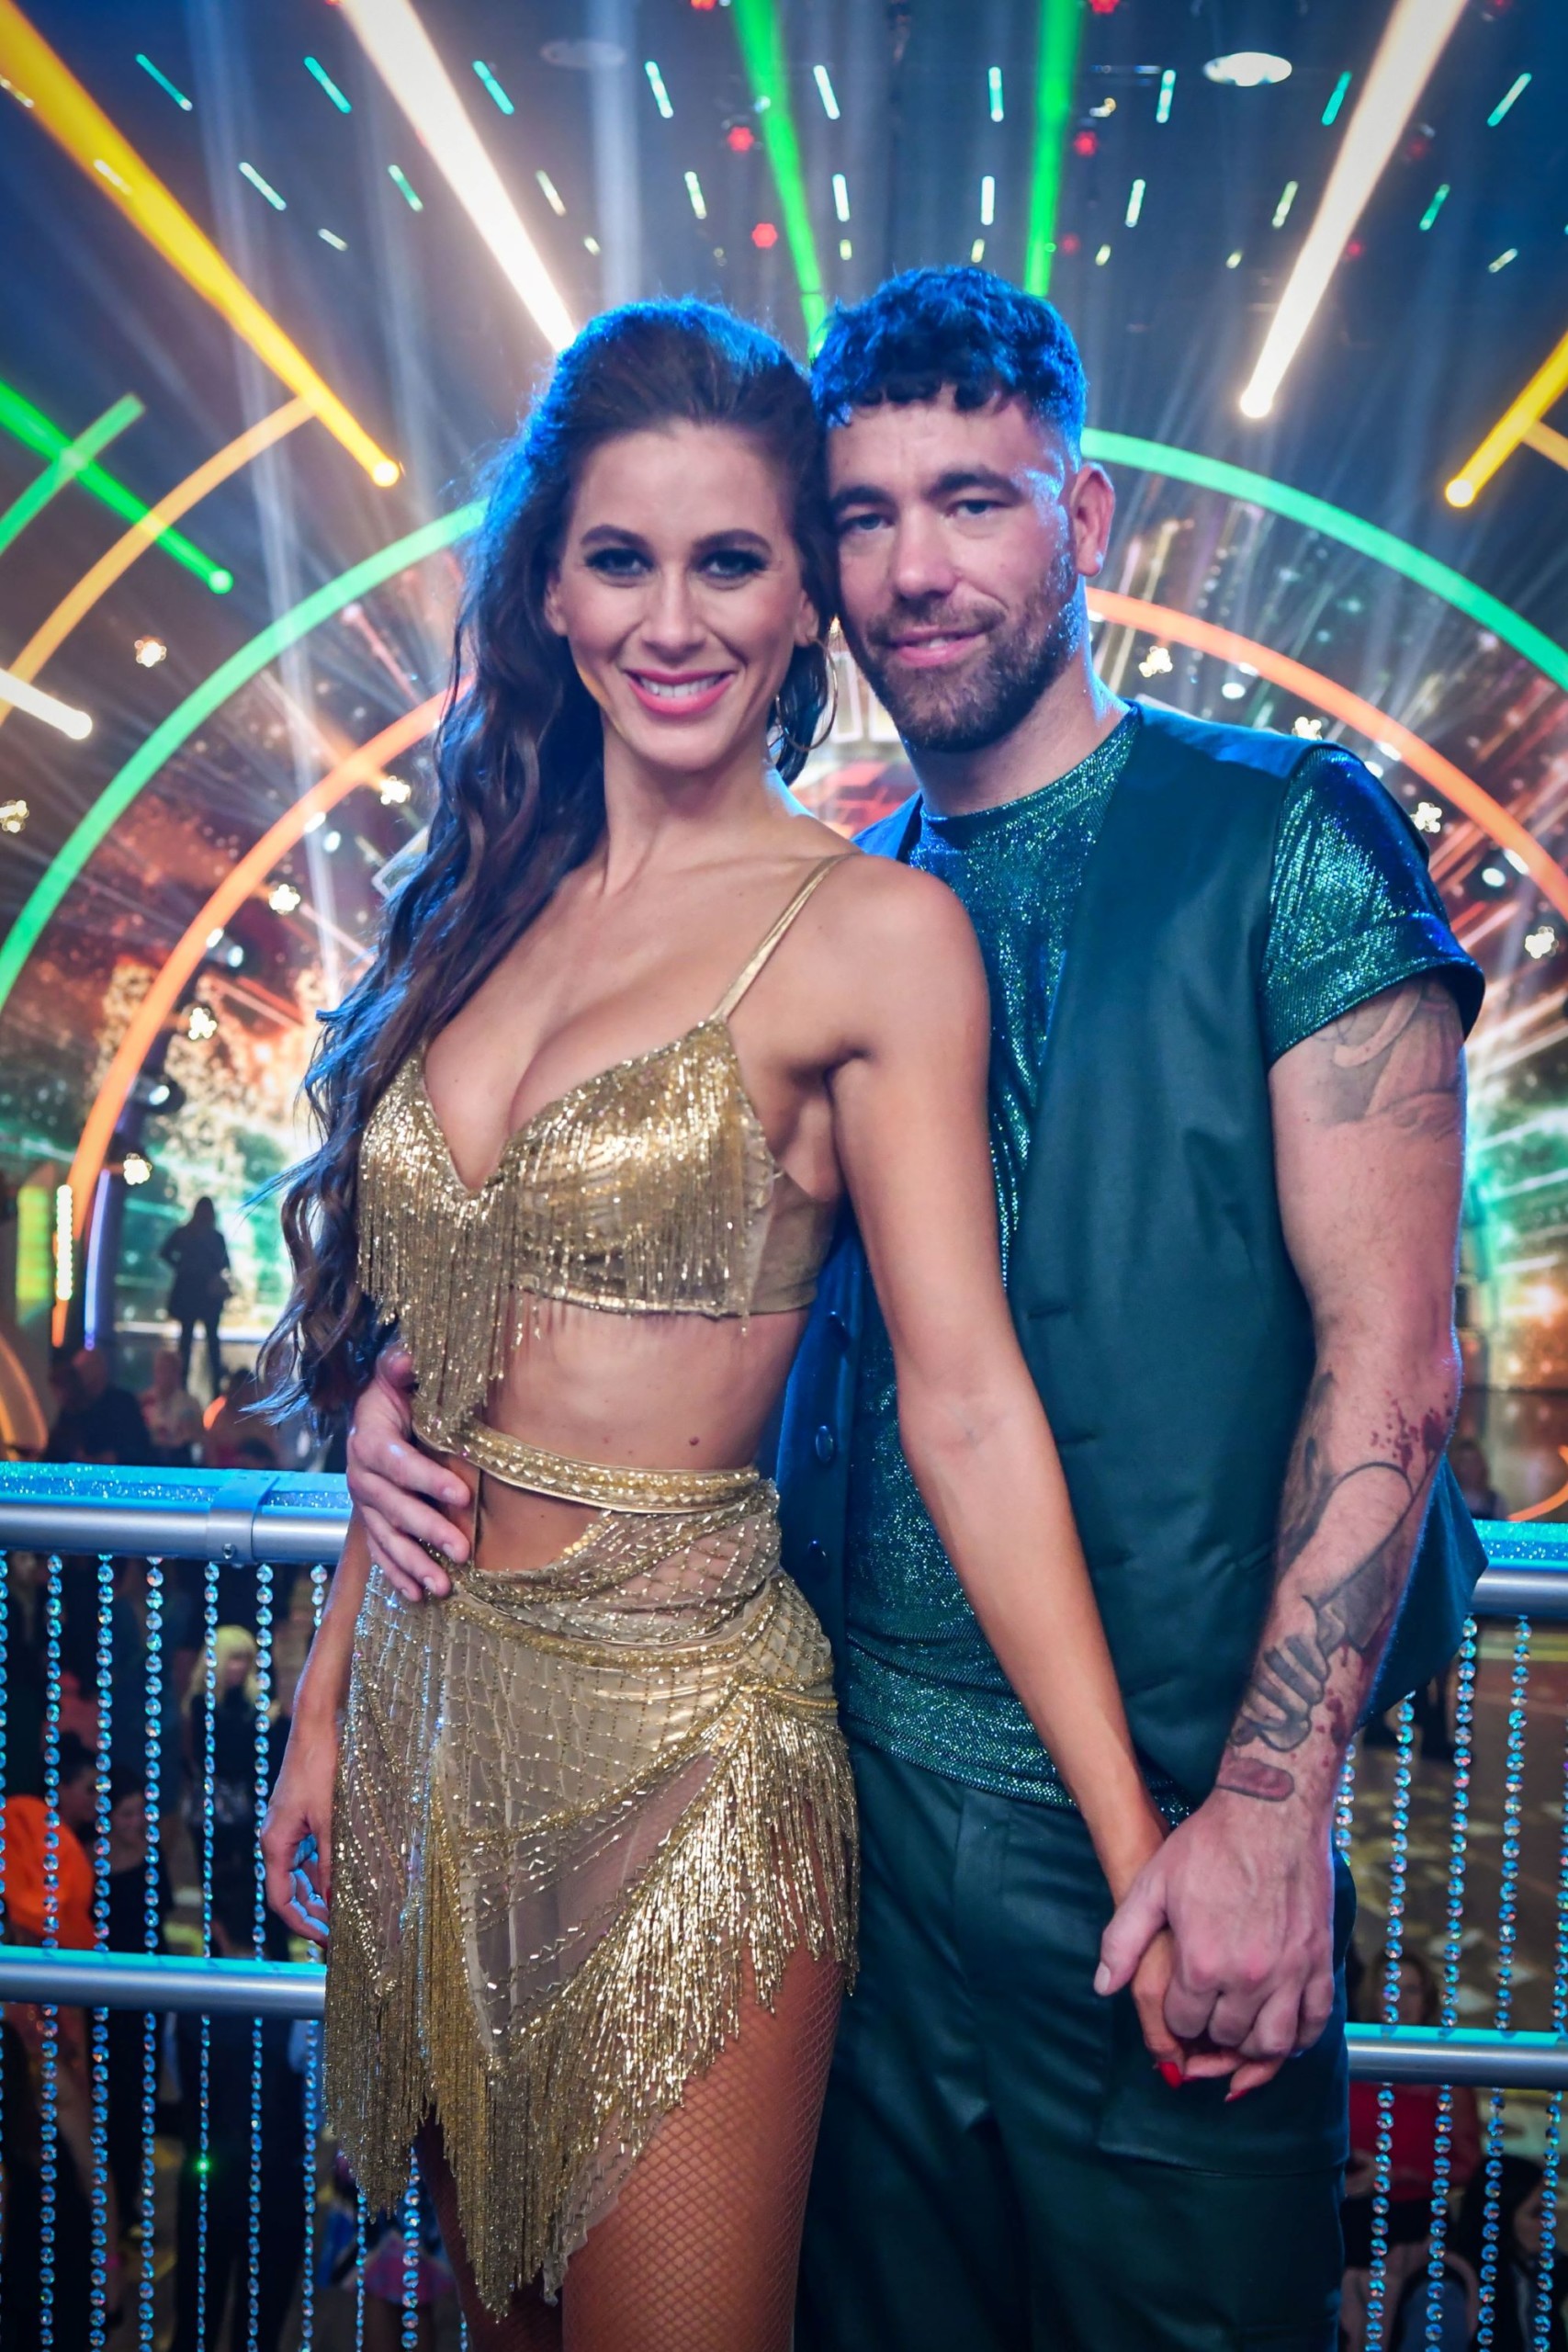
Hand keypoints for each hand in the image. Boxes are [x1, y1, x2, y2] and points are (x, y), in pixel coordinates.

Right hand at [261, 1716, 338, 1944]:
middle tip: (339, 1932)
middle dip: (313, 1912)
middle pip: (290, 1890)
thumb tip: (334, 1900)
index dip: (302, 1924)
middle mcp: (277, 1840)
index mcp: (276, 1844)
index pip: (282, 1900)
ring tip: (345, 1909)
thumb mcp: (331, 1820)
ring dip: (320, 1892)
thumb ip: (331, 1862)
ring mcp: (288, 1828)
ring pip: (300, 1872)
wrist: (317, 1727)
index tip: (325, 1941)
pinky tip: (344, 1875)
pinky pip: (309, 1854)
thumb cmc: (320, 1768)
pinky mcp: (300, 1817)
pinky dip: (324, 1869)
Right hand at [347, 1348, 471, 1602]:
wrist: (375, 1412)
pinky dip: (397, 1574)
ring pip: (386, 1537)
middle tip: (462, 1550)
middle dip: (428, 1530)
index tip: (461, 1493)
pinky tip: (417, 1596)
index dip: (425, 1478)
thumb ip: (401, 1365)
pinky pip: (380, 1552)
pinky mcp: (372, 1520)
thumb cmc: (397, 1391)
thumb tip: (408, 1355)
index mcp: (369, 1438)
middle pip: (393, 1507)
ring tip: (442, 1586)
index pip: (395, 1461)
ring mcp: (364, 1503)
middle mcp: (360, 1475)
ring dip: (412, 1564)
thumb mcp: (398, 1372)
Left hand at [1095, 1788, 1335, 2096]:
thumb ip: (1122, 1940)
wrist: (1270, 1812)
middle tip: (1205, 2029)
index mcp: (1202, 1963)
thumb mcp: (1151, 1885)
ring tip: (1238, 2041)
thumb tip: (1103, 1987)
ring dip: (1252, 2052)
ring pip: (1272, 2044)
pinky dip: (1298, 2041)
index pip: (1184, 2024)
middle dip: (1210, 2038)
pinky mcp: (1318, 1961)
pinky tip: (1281, 2039)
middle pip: (1227, 2038)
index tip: (1178, 2008)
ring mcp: (1289, 1973)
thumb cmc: (1207, 1844)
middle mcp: (1248, 1978)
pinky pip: (1315, 2023)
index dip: (1177, 2020)